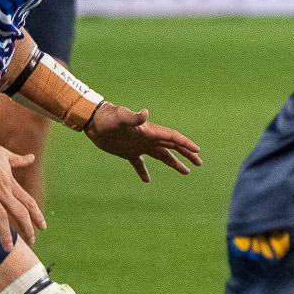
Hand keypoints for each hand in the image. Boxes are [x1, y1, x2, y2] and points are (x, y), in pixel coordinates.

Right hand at [0, 132, 42, 247]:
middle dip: (27, 229)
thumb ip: (18, 160)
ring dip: (5, 234)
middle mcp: (2, 191)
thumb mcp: (5, 155)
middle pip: (19, 213)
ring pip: (0, 218)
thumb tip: (31, 157)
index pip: (28, 202)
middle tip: (32, 242)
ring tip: (9, 249)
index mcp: (10, 183)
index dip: (37, 215)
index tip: (43, 227)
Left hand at [84, 104, 202, 181]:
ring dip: (174, 163)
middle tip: (199, 162)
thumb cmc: (107, 118)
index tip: (197, 150)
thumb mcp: (121, 118)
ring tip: (186, 172)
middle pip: (172, 147)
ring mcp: (139, 146)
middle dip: (187, 154)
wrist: (93, 122)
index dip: (185, 144)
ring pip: (161, 155)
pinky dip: (144, 171)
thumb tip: (145, 113)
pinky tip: (147, 180)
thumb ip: (133, 118)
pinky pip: (140, 164)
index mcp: (150, 131)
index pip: (172, 137)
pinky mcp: (128, 152)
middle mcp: (148, 139)